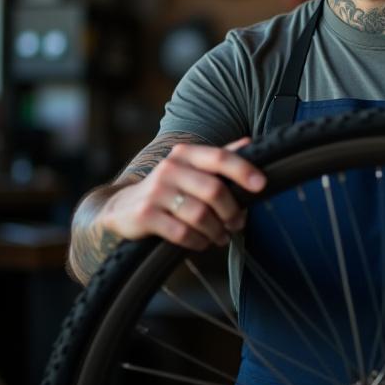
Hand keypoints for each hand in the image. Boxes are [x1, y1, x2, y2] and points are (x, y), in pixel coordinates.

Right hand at [97, 137, 264, 249]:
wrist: (123, 207)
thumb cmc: (169, 188)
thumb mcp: (191, 168)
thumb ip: (219, 158)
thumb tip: (250, 142)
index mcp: (185, 154)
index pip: (220, 157)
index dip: (243, 170)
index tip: (261, 185)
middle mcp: (169, 168)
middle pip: (214, 190)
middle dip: (232, 212)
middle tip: (237, 223)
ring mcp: (156, 192)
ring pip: (200, 215)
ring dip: (216, 231)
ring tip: (220, 236)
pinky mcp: (145, 215)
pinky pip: (182, 233)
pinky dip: (198, 241)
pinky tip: (201, 242)